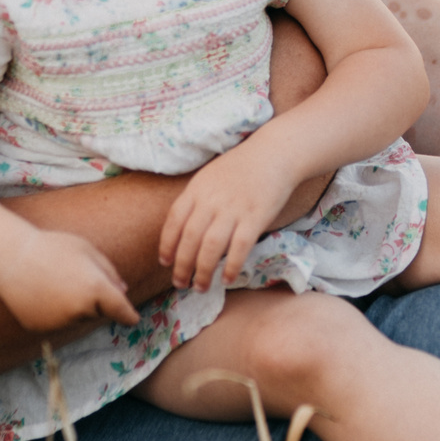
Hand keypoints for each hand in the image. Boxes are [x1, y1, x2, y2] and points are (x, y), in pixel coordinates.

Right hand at [0, 229, 141, 332]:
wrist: (8, 257)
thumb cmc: (51, 247)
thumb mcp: (86, 249)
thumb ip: (109, 271)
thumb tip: (123, 292)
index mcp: (96, 289)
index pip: (122, 311)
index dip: (129, 315)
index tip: (133, 319)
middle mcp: (80, 311)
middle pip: (97, 313)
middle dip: (93, 300)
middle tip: (71, 275)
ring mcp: (60, 323)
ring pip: (77, 319)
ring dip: (74, 307)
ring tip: (53, 281)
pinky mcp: (42, 329)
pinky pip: (56, 324)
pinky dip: (53, 313)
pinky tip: (40, 293)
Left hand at [161, 145, 299, 291]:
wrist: (275, 153)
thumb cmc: (241, 167)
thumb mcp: (210, 176)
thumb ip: (197, 200)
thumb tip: (184, 230)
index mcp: (197, 189)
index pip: (174, 220)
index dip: (167, 244)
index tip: (165, 262)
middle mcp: (212, 200)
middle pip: (190, 238)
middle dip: (182, 265)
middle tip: (180, 283)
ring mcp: (234, 209)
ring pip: (211, 247)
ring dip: (203, 271)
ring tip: (201, 287)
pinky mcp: (256, 217)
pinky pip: (240, 247)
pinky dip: (231, 265)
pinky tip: (226, 279)